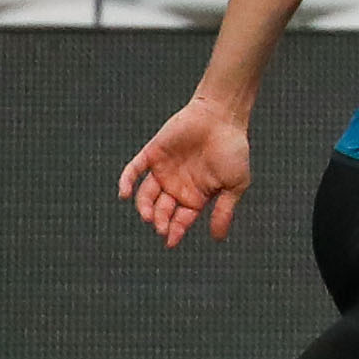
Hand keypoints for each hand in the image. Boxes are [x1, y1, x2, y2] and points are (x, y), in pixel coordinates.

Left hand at [119, 97, 251, 246]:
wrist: (222, 117)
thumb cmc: (233, 150)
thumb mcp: (234, 185)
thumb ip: (224, 211)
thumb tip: (217, 239)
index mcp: (196, 195)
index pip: (181, 219)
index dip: (175, 231)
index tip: (169, 242)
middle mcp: (177, 185)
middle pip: (162, 210)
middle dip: (160, 221)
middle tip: (160, 228)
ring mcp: (163, 170)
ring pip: (146, 195)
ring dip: (144, 207)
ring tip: (147, 216)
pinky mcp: (152, 153)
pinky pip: (134, 170)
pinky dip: (126, 182)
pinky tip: (123, 194)